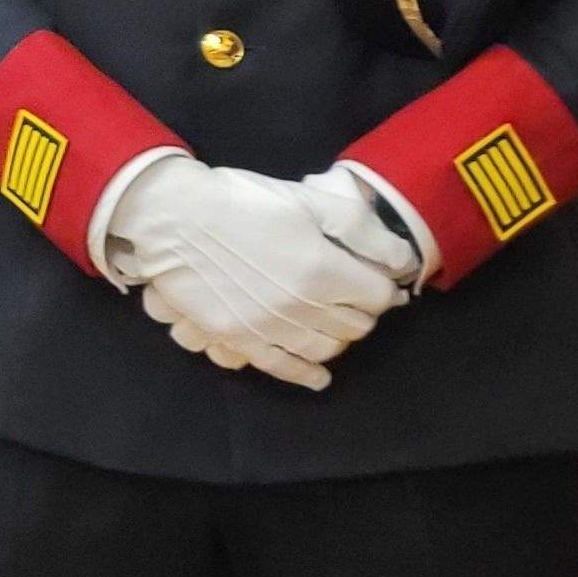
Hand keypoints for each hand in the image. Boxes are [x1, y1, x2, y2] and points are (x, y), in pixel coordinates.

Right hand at [101, 155, 402, 388]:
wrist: (173, 215)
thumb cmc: (242, 200)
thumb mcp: (308, 199)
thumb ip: (363, 231)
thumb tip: (404, 261)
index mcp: (325, 269)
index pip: (379, 295)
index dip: (384, 285)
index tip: (378, 278)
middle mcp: (303, 306)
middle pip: (355, 324)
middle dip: (363, 311)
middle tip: (356, 296)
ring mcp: (269, 326)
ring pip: (325, 347)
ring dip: (339, 338)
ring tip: (335, 323)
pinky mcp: (239, 337)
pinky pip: (282, 365)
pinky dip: (305, 374)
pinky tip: (319, 377)